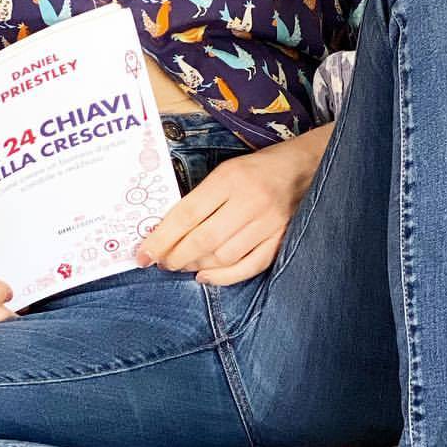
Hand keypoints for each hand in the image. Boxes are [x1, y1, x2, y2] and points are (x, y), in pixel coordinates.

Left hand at [134, 135, 321, 284]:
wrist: (303, 168)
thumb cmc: (255, 170)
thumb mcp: (225, 172)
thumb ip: (200, 199)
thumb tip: (165, 232)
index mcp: (230, 179)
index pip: (186, 215)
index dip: (161, 239)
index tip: (143, 254)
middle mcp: (250, 201)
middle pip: (204, 240)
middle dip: (176, 257)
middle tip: (163, 263)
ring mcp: (269, 223)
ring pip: (224, 257)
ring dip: (196, 266)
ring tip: (182, 266)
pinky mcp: (281, 239)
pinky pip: (249, 267)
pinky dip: (223, 277)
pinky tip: (205, 276)